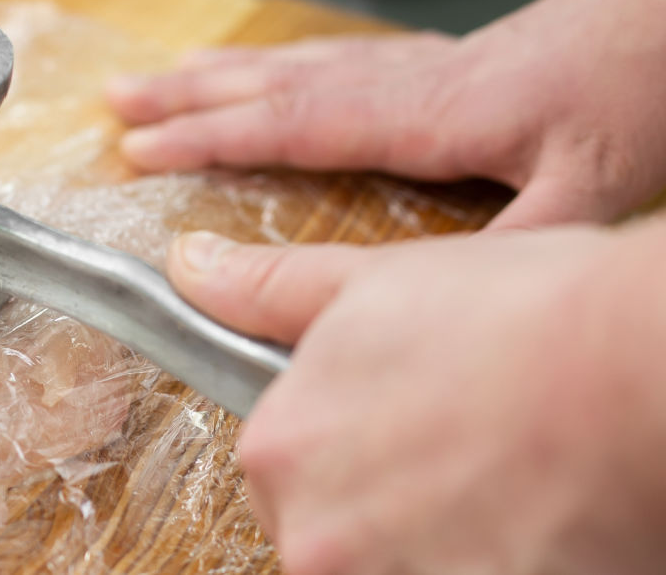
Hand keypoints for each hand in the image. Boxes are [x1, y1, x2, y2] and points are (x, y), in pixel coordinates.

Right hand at [107, 0, 665, 229]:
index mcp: (424, 113)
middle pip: (271, 84)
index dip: (208, 138)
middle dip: (185, 96)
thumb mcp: (590, 187)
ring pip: (296, 64)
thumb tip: (435, 309)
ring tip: (162, 79)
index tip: (139, 150)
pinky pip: (331, 59)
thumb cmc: (635, 90)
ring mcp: (417, 65)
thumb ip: (512, 249)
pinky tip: (268, 76)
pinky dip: (278, 67)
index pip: (290, 125)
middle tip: (115, 103)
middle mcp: (404, 81)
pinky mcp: (437, 62)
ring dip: (220, 74)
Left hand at [165, 220, 665, 573]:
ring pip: (386, 564)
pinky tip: (525, 518)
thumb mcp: (373, 284)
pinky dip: (480, 560)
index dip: (350, 437)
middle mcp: (312, 536)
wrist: (639, 370)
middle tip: (462, 444)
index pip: (286, 465)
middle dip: (384, 498)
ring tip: (502, 478)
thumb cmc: (520, 317)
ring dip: (433, 539)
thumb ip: (268, 290)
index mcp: (278, 449)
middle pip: (330, 528)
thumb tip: (188, 264)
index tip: (403, 420)